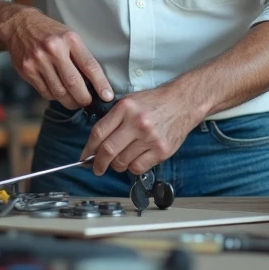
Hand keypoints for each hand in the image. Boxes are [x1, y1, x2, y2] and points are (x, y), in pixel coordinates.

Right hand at [0, 7, 112, 109]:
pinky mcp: (27, 70)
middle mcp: (53, 49)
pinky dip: (55, 97)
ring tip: (75, 102)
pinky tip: (59, 94)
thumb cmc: (50, 32)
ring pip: (59, 91)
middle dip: (84, 98)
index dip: (101, 84)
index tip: (107, 96)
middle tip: (89, 103)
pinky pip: (45, 92)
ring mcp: (38, 60)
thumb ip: (80, 56)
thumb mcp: (69, 36)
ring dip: (70, 101)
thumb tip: (94, 83)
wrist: (19, 25)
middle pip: (73, 83)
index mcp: (69, 39)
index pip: (89, 65)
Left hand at [81, 84, 200, 176]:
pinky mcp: (161, 150)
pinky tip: (135, 160)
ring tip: (120, 160)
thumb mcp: (130, 101)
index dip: (88, 149)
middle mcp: (137, 122)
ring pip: (122, 162)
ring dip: (117, 165)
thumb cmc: (155, 102)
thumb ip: (113, 119)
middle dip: (98, 163)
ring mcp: (150, 138)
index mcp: (125, 108)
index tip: (84, 157)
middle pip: (108, 151)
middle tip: (96, 168)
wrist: (183, 102)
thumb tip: (96, 143)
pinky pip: (138, 168)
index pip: (98, 132)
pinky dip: (132, 167)